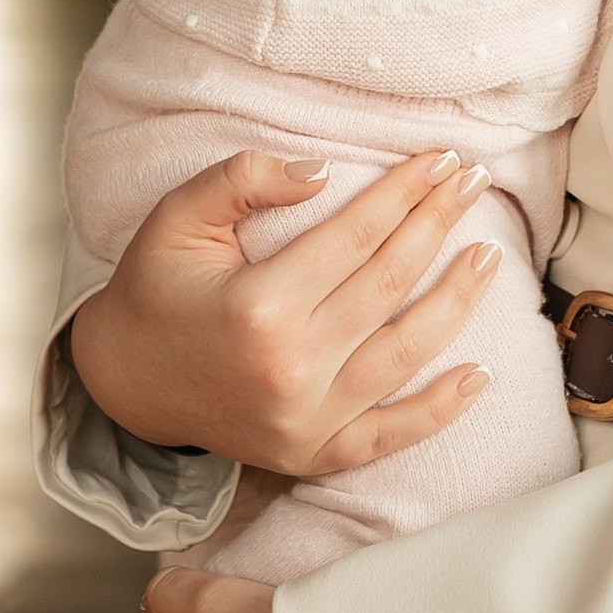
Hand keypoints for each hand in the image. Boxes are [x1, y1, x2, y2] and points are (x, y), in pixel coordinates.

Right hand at [68, 147, 500, 474]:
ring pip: (405, 354)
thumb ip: (243, 179)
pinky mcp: (312, 454)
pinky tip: (480, 374)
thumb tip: (323, 169)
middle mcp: (290, 368)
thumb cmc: (156, 289)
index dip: (405, 192)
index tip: (441, 158)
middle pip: (389, 284)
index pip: (357, 235)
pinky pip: (390, 436)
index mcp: (258, 306)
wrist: (124, 381)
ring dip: (457, 301)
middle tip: (474, 182)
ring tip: (488, 255)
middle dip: (439, 225)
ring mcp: (305, 420)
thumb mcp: (177, 218)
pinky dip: (439, 409)